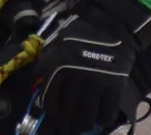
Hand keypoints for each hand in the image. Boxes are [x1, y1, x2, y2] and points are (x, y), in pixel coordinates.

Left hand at [34, 0, 150, 134]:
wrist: (110, 26)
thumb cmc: (80, 34)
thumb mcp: (56, 44)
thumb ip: (46, 63)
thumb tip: (36, 82)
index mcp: (58, 67)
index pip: (50, 98)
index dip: (50, 109)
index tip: (53, 112)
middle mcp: (74, 77)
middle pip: (67, 111)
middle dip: (65, 121)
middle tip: (67, 123)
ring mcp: (95, 84)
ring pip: (86, 116)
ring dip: (82, 124)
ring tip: (82, 123)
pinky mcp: (114, 88)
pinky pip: (107, 113)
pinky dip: (103, 120)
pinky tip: (101, 118)